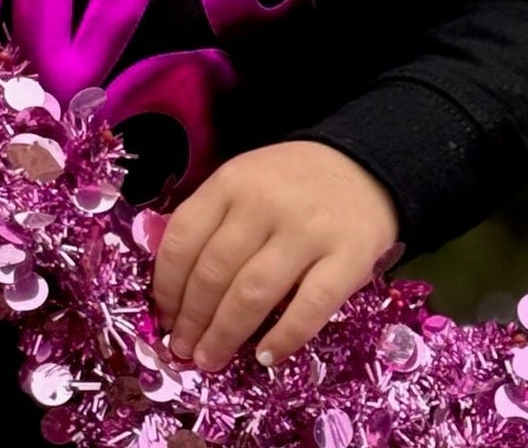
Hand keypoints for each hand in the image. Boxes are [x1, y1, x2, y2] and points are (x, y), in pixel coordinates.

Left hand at [151, 141, 400, 372]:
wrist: (364, 168)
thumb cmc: (291, 182)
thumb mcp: (243, 181)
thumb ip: (212, 219)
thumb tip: (174, 284)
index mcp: (232, 182)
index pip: (185, 237)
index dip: (167, 284)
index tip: (163, 315)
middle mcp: (264, 204)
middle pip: (215, 271)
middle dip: (192, 318)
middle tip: (182, 348)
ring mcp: (307, 231)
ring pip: (253, 293)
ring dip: (224, 334)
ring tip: (209, 359)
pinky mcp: (348, 258)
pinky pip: (309, 307)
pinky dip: (284, 337)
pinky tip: (265, 356)